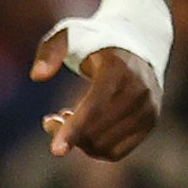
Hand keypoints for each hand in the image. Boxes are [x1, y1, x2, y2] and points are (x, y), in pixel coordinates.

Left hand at [33, 38, 159, 161]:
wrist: (137, 44)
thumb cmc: (94, 41)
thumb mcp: (68, 34)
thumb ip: (49, 51)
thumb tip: (37, 76)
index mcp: (119, 70)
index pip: (95, 106)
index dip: (74, 129)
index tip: (56, 151)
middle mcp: (139, 92)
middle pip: (96, 132)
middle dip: (66, 133)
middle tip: (49, 121)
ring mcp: (148, 109)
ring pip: (104, 146)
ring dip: (78, 142)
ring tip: (65, 119)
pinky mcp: (150, 123)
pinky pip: (116, 152)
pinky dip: (94, 148)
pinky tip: (84, 131)